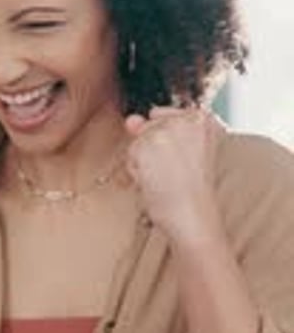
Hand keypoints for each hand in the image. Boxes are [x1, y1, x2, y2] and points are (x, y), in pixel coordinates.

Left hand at [125, 106, 225, 242]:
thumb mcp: (182, 154)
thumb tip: (131, 119)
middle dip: (152, 151)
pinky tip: (155, 182)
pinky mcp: (147, 142)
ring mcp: (166, 128)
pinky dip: (136, 172)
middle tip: (172, 174)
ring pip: (137, 141)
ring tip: (165, 179)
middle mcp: (185, 117)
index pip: (162, 116)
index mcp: (202, 118)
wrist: (192, 216)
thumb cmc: (191, 193)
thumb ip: (156, 131)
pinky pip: (130, 154)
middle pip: (148, 127)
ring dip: (144, 163)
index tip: (177, 163)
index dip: (164, 143)